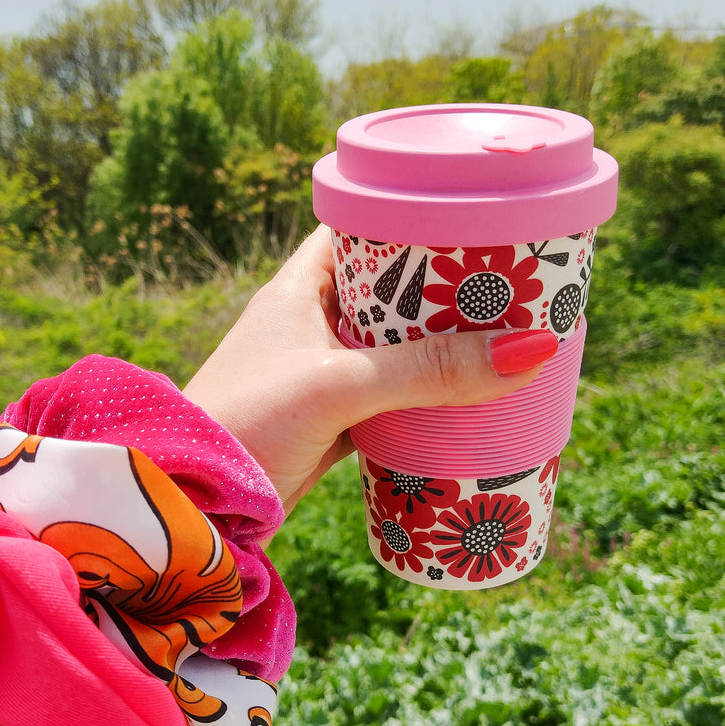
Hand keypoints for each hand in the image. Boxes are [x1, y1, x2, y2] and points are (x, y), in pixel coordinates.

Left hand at [183, 226, 557, 515]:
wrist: (193, 505)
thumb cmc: (247, 423)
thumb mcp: (341, 387)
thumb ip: (429, 370)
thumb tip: (532, 349)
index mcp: (300, 286)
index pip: (366, 229)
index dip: (419, 221)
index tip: (478, 223)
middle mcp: (311, 322)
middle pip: (395, 291)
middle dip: (448, 291)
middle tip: (515, 283)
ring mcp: (323, 375)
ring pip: (398, 350)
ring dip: (443, 349)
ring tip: (510, 338)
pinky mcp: (332, 423)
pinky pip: (393, 400)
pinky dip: (428, 399)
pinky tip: (472, 400)